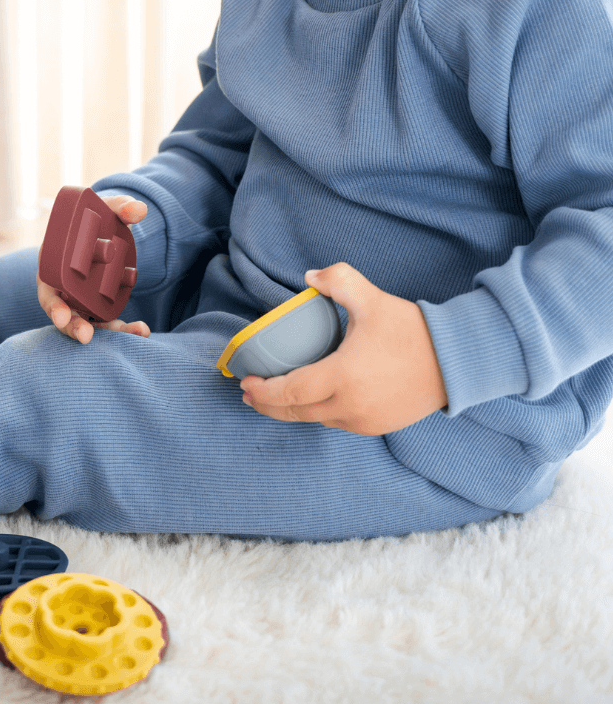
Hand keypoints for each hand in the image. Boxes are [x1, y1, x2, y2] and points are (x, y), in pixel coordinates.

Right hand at [37, 195, 150, 343]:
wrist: (103, 229)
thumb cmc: (93, 220)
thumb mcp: (104, 209)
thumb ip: (120, 206)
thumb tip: (139, 210)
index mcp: (54, 269)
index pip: (48, 292)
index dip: (53, 306)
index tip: (60, 316)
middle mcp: (64, 290)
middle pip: (65, 315)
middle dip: (74, 327)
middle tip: (86, 336)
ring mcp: (81, 301)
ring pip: (89, 323)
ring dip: (109, 333)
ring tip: (136, 332)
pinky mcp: (98, 306)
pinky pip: (107, 322)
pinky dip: (123, 328)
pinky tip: (143, 331)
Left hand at [240, 263, 447, 434]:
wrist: (457, 361)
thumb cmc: (413, 331)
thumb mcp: (372, 299)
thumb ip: (339, 280)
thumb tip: (309, 276)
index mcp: (343, 378)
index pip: (290, 392)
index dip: (263, 391)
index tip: (246, 382)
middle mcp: (350, 406)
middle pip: (296, 412)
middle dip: (267, 404)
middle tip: (249, 393)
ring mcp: (364, 422)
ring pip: (315, 419)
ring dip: (292, 409)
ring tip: (274, 395)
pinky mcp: (377, 427)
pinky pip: (336, 422)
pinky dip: (317, 412)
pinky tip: (310, 399)